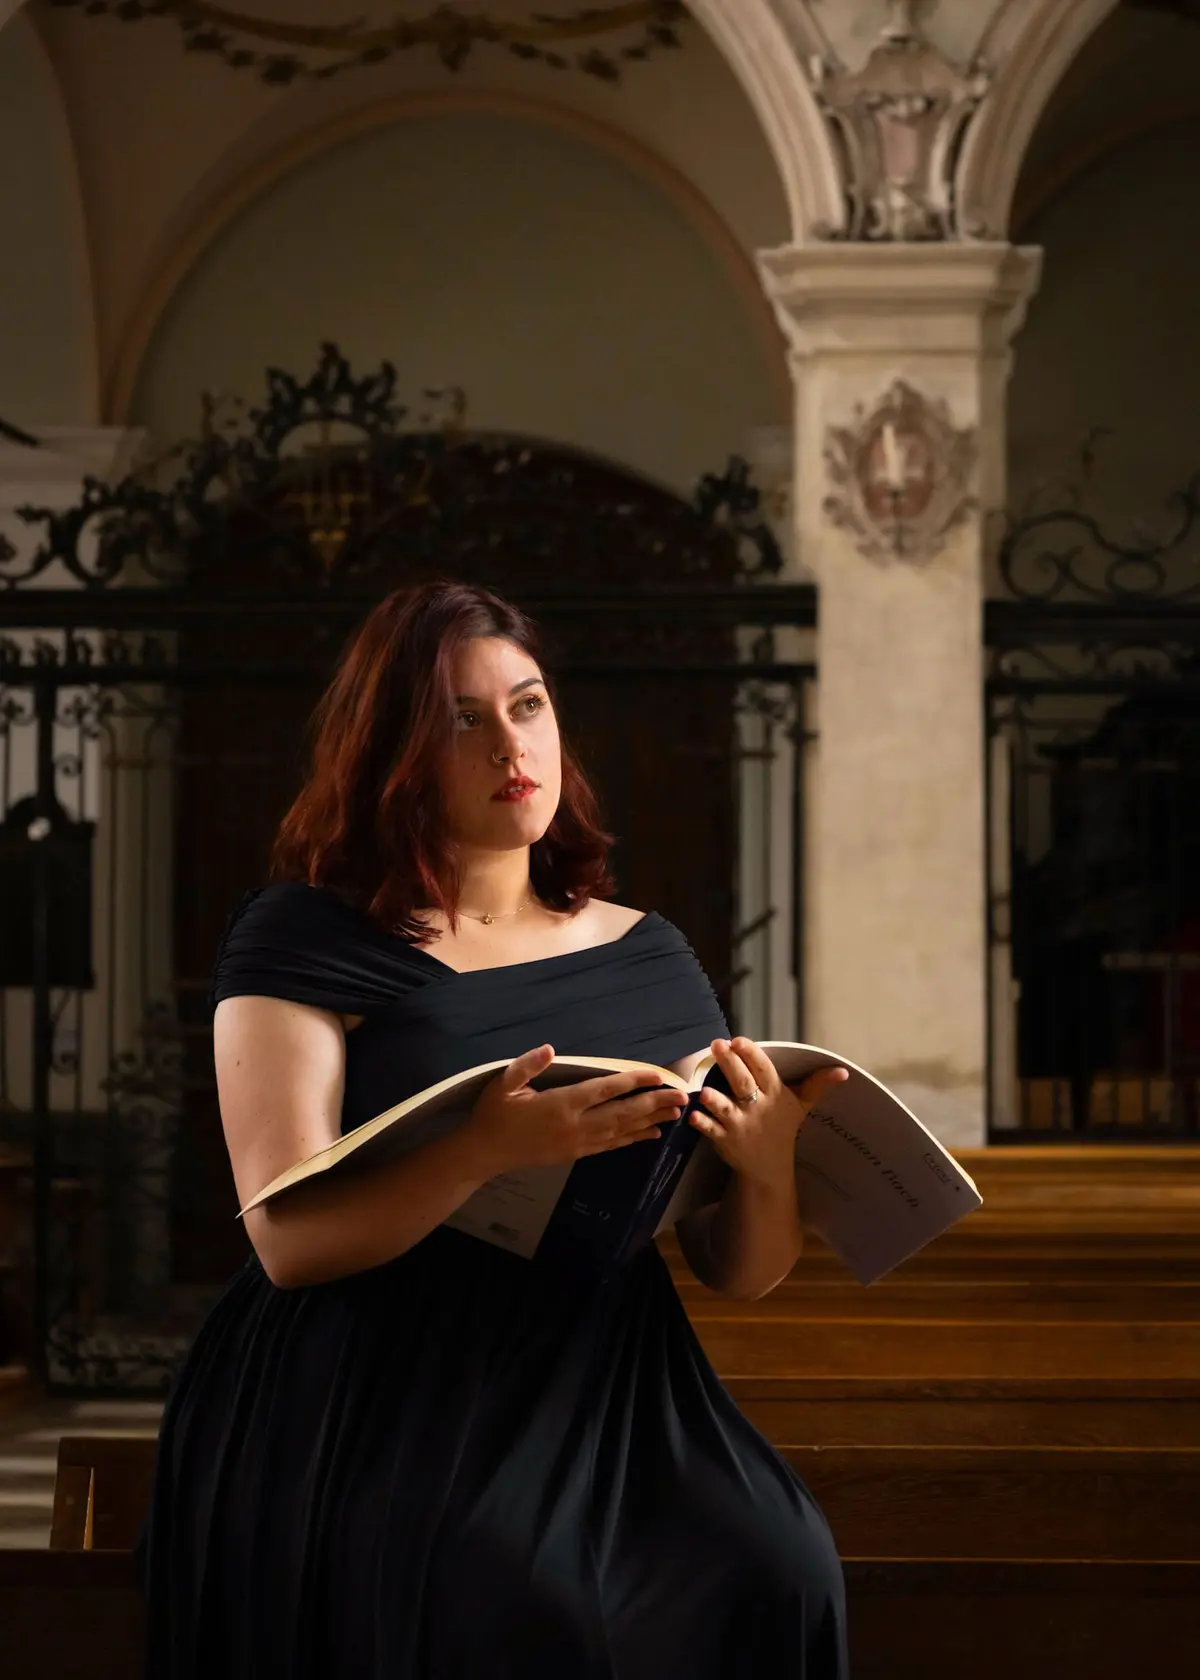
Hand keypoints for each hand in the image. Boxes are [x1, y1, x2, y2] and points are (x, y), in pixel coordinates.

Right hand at [459, 1044, 687, 1179]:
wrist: (485, 1152)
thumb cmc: (494, 1113)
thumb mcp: (503, 1084)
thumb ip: (527, 1065)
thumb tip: (550, 1048)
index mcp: (560, 1104)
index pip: (604, 1090)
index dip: (633, 1082)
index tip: (657, 1075)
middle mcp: (575, 1125)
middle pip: (622, 1113)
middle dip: (654, 1104)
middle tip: (681, 1098)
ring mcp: (577, 1143)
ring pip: (621, 1131)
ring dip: (650, 1122)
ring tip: (676, 1115)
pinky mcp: (575, 1154)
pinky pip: (611, 1146)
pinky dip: (633, 1139)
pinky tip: (651, 1135)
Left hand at [690, 1036, 848, 1187]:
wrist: (770, 1168)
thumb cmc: (782, 1129)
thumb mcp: (801, 1106)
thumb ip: (817, 1085)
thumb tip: (843, 1071)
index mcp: (775, 1095)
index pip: (764, 1070)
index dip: (752, 1054)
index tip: (739, 1040)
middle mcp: (757, 1108)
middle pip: (743, 1083)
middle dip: (730, 1063)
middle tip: (716, 1044)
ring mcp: (740, 1125)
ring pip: (725, 1108)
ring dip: (715, 1100)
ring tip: (704, 1090)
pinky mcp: (724, 1140)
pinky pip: (711, 1130)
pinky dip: (702, 1123)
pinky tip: (693, 1114)